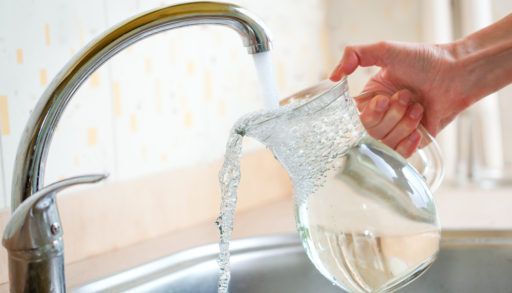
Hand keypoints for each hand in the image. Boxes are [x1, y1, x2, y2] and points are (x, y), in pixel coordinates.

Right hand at [330, 41, 471, 148]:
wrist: (457, 72)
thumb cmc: (423, 59)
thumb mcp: (385, 50)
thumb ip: (354, 54)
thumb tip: (333, 77)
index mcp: (369, 99)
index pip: (352, 118)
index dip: (367, 113)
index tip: (382, 100)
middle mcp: (380, 118)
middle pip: (369, 132)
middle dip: (391, 114)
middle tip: (407, 96)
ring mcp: (396, 131)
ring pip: (385, 143)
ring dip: (404, 123)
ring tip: (418, 106)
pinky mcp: (413, 143)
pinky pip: (401, 154)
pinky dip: (409, 141)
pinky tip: (420, 127)